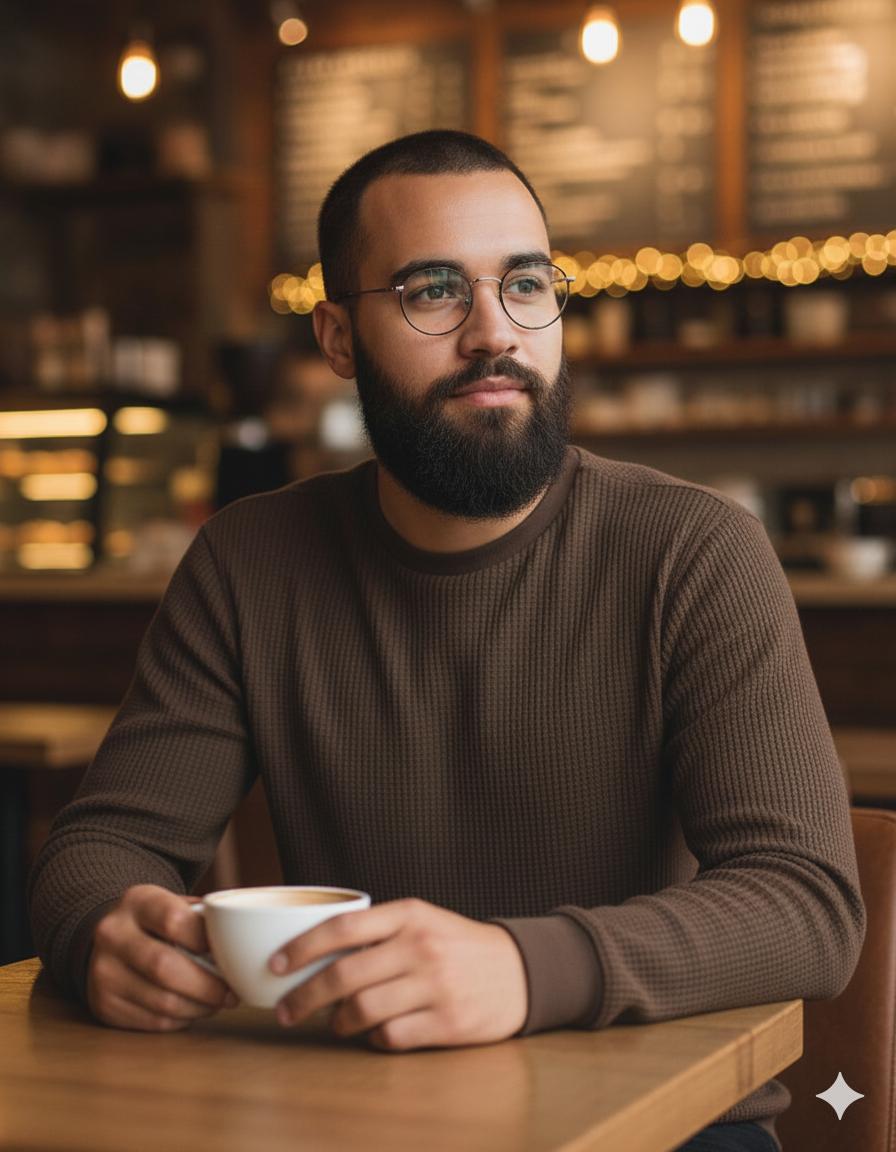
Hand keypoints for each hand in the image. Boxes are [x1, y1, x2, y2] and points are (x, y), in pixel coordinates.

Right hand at [87, 884, 237, 1031]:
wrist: (109, 940)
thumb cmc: (157, 922)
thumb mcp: (174, 904)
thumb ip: (204, 918)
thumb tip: (243, 944)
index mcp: (137, 901)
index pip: (174, 919)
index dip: (206, 940)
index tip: (229, 953)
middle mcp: (112, 934)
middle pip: (164, 966)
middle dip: (207, 986)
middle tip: (231, 994)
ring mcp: (103, 972)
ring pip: (161, 1001)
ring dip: (198, 1007)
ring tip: (217, 1002)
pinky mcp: (104, 1005)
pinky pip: (152, 1021)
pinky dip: (181, 1019)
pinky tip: (193, 1010)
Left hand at [270, 898, 528, 1050]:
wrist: (520, 971)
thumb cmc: (458, 946)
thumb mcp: (422, 921)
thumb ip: (377, 930)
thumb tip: (314, 951)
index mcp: (409, 914)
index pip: (343, 927)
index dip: (301, 947)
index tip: (276, 964)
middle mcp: (420, 947)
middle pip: (344, 975)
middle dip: (305, 996)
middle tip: (287, 1010)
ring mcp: (435, 985)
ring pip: (361, 1010)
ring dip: (337, 1022)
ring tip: (334, 1023)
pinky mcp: (447, 1022)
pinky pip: (390, 1037)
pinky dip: (372, 1039)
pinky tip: (373, 1033)